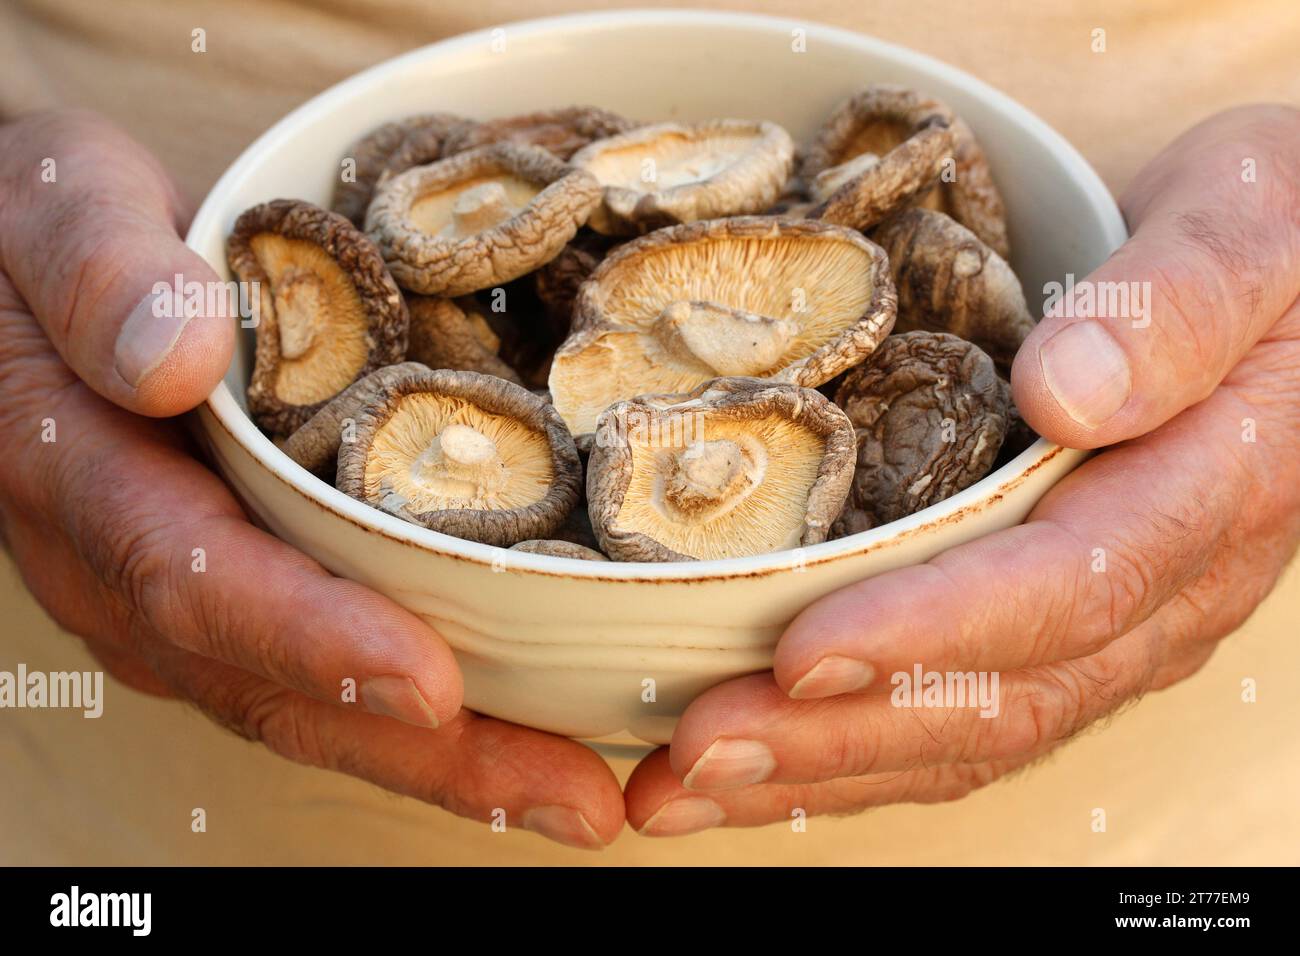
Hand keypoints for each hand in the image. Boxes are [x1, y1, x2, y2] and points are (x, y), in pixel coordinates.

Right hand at [0, 111, 623, 848]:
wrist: (25, 265)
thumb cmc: (45, 228)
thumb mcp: (60, 208)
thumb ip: (99, 271)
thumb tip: (170, 358)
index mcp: (87, 479)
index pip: (198, 581)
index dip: (314, 637)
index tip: (431, 680)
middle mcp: (134, 569)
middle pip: (279, 686)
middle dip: (428, 754)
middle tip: (572, 801)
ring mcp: (187, 595)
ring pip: (313, 703)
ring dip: (449, 762)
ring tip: (577, 797)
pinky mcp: (240, 586)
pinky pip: (328, 667)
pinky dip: (425, 713)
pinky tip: (526, 727)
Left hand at [623, 104, 1299, 835]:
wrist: (1295, 272)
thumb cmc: (1262, 227)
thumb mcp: (1239, 221)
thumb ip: (1172, 304)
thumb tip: (1068, 393)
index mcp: (1213, 487)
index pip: (1066, 585)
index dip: (931, 632)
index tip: (800, 652)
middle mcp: (1168, 586)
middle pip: (1004, 693)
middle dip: (843, 735)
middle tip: (699, 749)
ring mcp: (1120, 620)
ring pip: (977, 732)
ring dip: (827, 769)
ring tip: (689, 785)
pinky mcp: (1068, 622)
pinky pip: (969, 714)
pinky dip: (853, 750)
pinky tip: (757, 762)